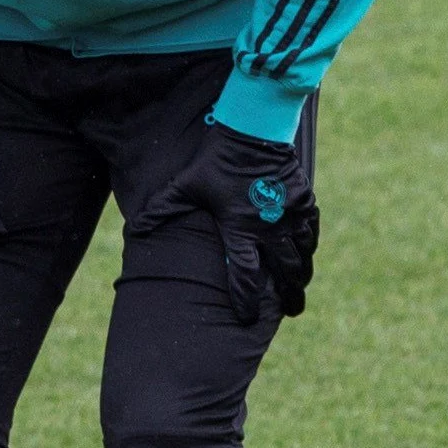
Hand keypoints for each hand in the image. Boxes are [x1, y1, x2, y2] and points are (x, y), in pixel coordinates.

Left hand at [126, 122, 318, 324]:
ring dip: (302, 274)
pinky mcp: (304, 200)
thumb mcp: (186, 185)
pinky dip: (310, 246)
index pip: (245, 276)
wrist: (252, 130)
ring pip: (302, 254)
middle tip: (290, 312)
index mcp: (239, 228)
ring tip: (299, 290)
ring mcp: (290, 214)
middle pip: (283, 272)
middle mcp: (269, 226)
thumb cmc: (215, 160)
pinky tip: (307, 255)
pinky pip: (312, 230)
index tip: (247, 318)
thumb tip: (135, 228)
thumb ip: (163, 209)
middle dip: (287, 296)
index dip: (246, 300)